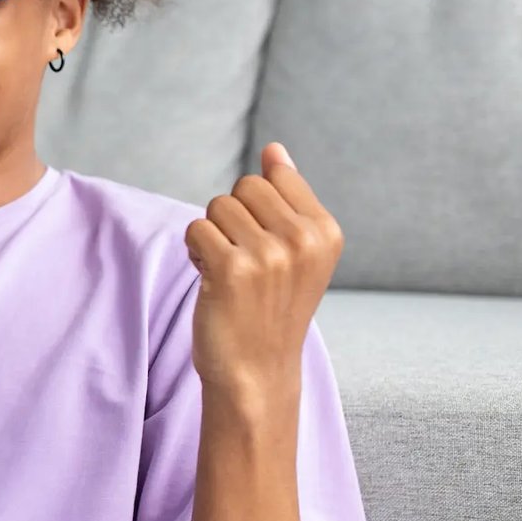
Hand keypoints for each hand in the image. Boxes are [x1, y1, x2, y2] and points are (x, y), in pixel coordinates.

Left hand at [184, 142, 342, 395]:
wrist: (257, 371)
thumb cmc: (271, 307)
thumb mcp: (295, 252)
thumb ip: (288, 197)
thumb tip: (274, 149)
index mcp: (326, 231)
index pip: (274, 176)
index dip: (256, 207)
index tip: (265, 244)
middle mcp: (303, 240)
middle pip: (243, 187)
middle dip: (232, 217)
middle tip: (242, 259)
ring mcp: (269, 254)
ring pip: (217, 206)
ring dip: (212, 235)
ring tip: (228, 271)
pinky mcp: (232, 269)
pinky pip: (196, 229)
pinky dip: (195, 252)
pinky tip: (211, 280)